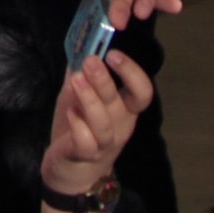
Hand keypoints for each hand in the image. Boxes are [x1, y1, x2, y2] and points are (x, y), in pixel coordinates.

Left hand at [41, 49, 154, 212]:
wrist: (71, 172)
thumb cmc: (80, 127)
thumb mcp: (81, 97)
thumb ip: (82, 72)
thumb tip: (80, 40)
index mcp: (125, 109)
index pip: (143, 92)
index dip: (132, 72)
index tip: (114, 54)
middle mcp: (120, 126)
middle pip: (121, 102)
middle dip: (105, 80)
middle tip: (91, 59)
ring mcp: (104, 143)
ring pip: (103, 122)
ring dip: (90, 100)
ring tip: (76, 80)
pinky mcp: (84, 155)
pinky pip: (86, 142)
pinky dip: (79, 126)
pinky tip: (71, 112)